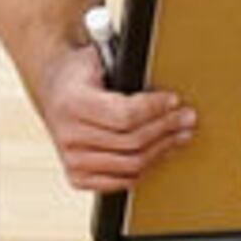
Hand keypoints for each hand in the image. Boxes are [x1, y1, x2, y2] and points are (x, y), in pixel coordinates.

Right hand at [26, 39, 193, 192]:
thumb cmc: (80, 71)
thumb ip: (127, 69)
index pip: (124, 115)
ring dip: (162, 150)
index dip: (155, 109)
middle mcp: (67, 135)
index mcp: (72, 103)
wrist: (53, 87)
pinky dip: (144, 170)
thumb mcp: (98, 57)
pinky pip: (120, 182)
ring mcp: (71, 159)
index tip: (174, 100)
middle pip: (132, 142)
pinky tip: (158, 154)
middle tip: (187, 118)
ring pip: (131, 165)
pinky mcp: (76, 176)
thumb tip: (165, 90)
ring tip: (179, 136)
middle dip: (166, 129)